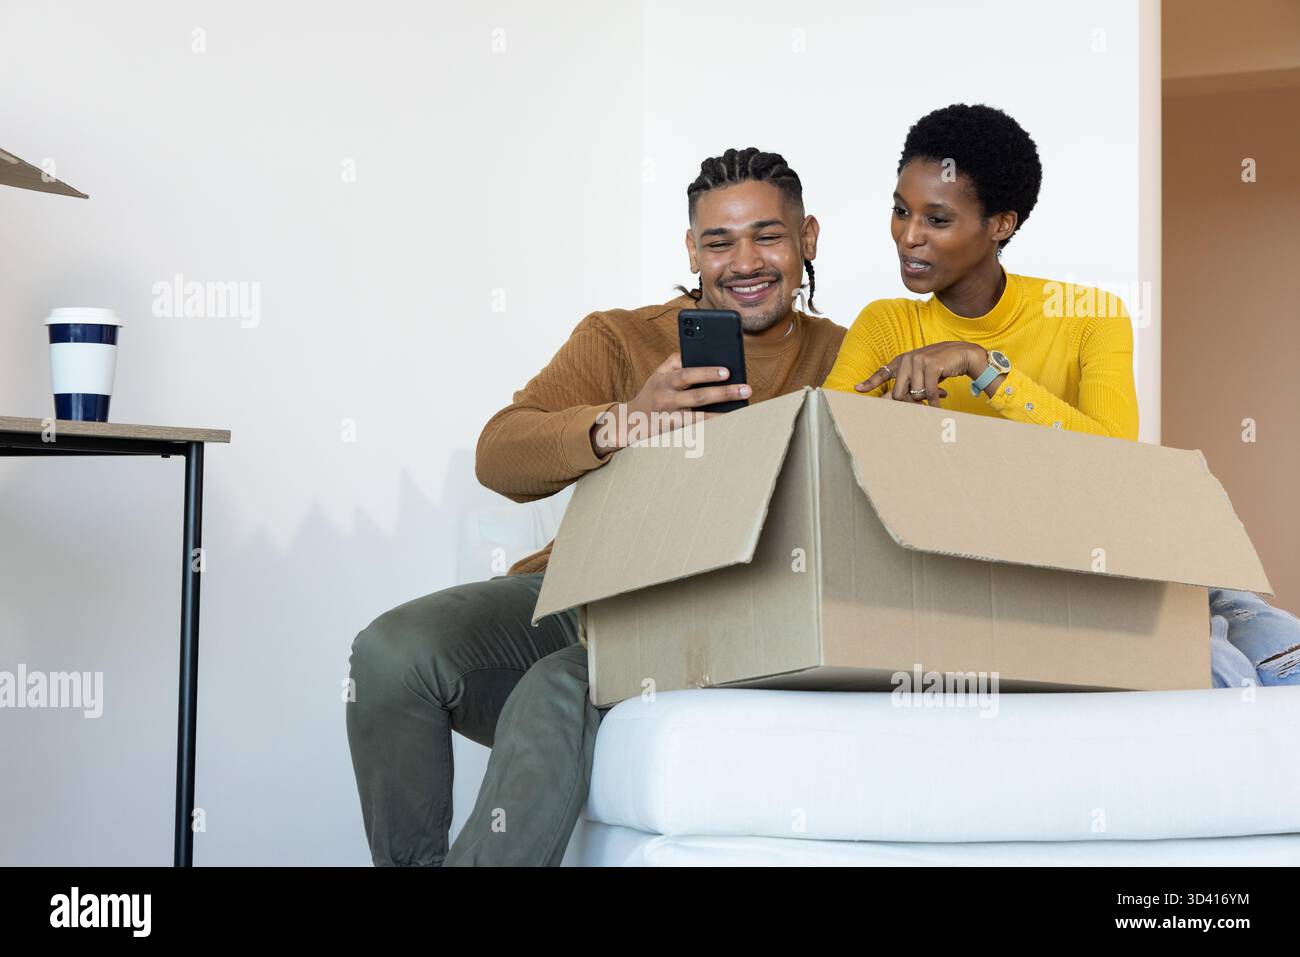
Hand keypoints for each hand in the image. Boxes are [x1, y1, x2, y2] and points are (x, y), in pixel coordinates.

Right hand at [590, 352, 748, 454]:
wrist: (630, 422)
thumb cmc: (652, 393)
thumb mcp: (658, 374)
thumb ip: (675, 361)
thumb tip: (700, 351)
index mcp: (664, 381)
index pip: (686, 374)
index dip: (706, 373)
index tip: (727, 371)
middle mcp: (666, 399)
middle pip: (699, 396)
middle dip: (724, 392)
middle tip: (746, 389)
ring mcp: (669, 418)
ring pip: (700, 417)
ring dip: (723, 413)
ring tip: (743, 409)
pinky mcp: (673, 433)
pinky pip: (697, 430)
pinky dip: (714, 426)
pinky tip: (729, 423)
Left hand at [854, 341, 987, 405]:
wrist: (962, 354)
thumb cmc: (939, 367)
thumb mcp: (920, 373)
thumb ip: (907, 384)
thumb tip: (894, 401)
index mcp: (901, 361)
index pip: (882, 373)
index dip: (870, 382)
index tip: (857, 389)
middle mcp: (907, 359)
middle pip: (897, 393)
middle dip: (909, 404)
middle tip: (921, 407)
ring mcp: (918, 361)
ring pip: (914, 394)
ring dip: (926, 401)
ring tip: (937, 396)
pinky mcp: (931, 365)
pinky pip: (928, 392)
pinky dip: (934, 403)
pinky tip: (939, 407)